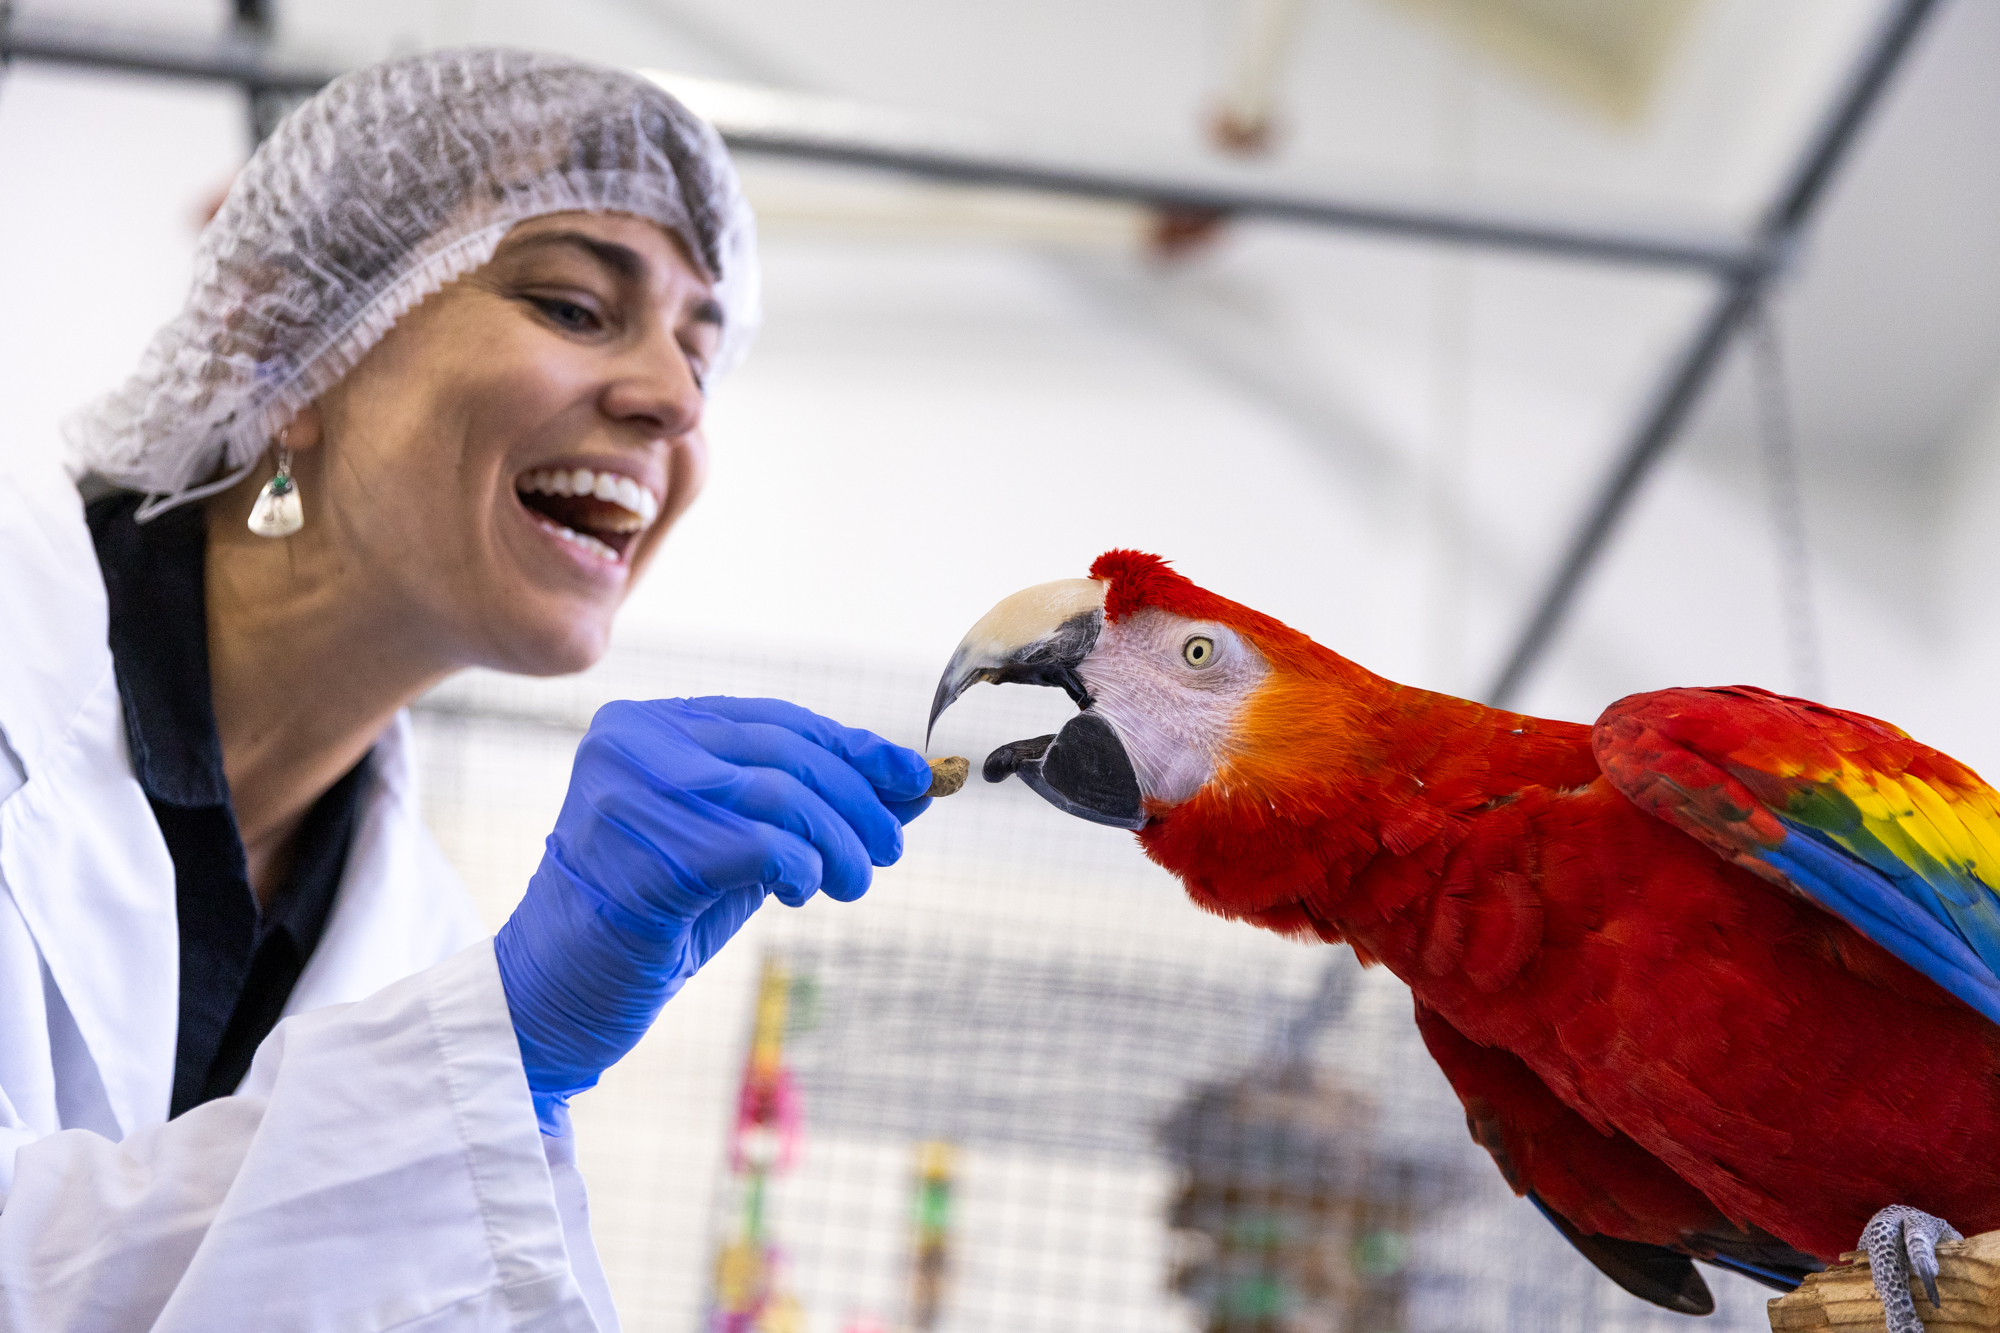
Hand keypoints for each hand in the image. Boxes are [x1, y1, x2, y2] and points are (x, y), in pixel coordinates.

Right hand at [493, 696, 931, 1130]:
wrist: (552, 996)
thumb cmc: (648, 919)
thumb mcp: (737, 847)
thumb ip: (805, 808)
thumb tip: (910, 784)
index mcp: (647, 726)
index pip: (774, 719)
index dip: (852, 748)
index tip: (911, 779)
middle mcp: (632, 743)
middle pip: (784, 751)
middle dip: (856, 800)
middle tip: (887, 849)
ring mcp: (631, 794)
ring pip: (781, 795)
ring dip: (839, 842)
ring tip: (853, 881)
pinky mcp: (644, 854)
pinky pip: (760, 846)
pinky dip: (801, 868)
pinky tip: (803, 893)